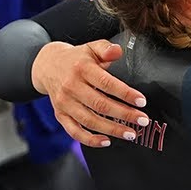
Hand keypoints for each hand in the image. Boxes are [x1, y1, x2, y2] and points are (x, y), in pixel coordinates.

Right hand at [31, 40, 149, 146]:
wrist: (47, 66)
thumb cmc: (77, 59)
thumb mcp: (91, 48)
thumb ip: (106, 48)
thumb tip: (117, 51)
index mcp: (81, 69)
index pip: (106, 83)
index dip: (125, 94)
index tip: (142, 101)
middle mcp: (71, 87)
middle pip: (100, 105)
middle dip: (124, 115)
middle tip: (143, 121)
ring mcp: (64, 103)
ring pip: (89, 120)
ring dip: (112, 129)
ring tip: (131, 133)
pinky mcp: (60, 115)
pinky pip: (74, 131)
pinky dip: (90, 139)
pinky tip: (106, 141)